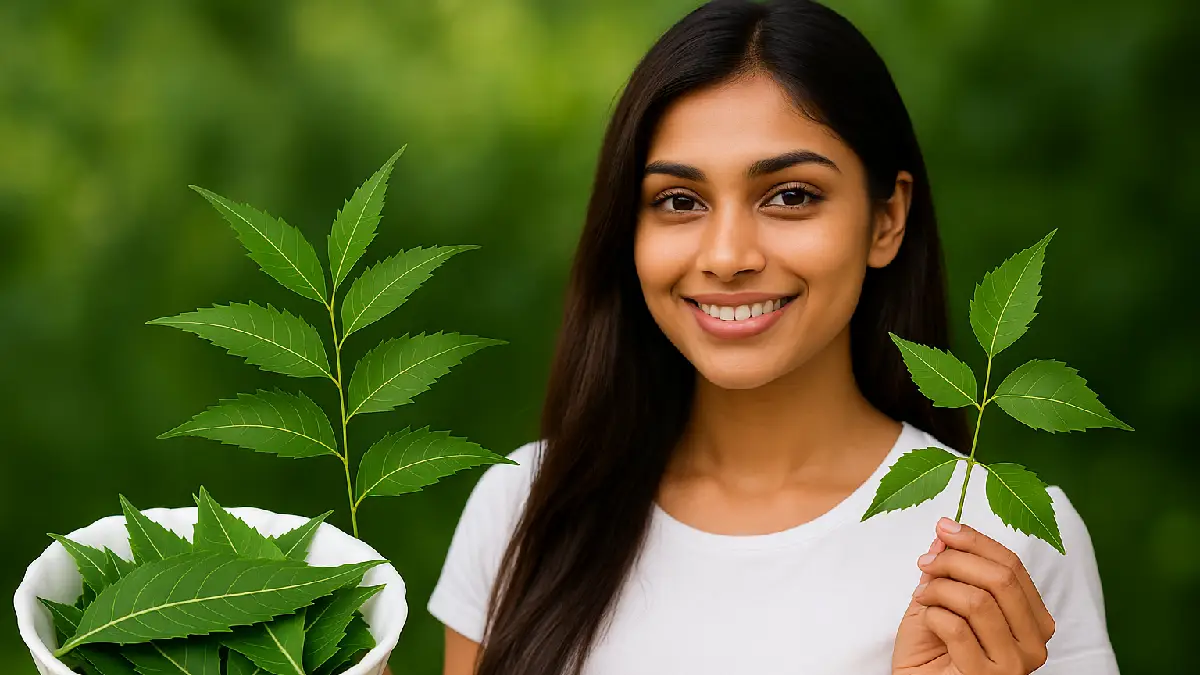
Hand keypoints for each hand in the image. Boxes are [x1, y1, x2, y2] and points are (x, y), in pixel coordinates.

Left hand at [892, 518, 1055, 674]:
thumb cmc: (932, 652)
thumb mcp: (941, 601)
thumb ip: (949, 570)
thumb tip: (946, 533)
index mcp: (1033, 621)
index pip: (1012, 567)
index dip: (976, 541)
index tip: (945, 528)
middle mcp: (1033, 644)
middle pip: (1000, 579)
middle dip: (956, 561)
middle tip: (926, 563)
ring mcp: (1013, 664)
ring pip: (978, 601)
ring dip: (940, 589)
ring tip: (923, 597)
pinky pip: (956, 628)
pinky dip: (932, 614)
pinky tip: (926, 620)